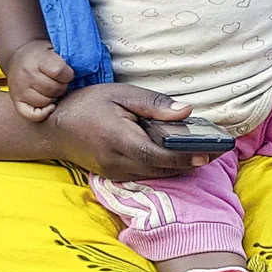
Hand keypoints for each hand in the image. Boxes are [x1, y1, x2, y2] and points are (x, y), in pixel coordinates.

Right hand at [5, 40, 73, 121]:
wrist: (18, 56)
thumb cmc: (42, 55)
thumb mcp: (53, 50)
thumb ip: (65, 60)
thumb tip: (84, 70)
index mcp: (37, 59)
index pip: (59, 71)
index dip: (68, 75)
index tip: (68, 74)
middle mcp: (26, 75)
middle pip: (53, 89)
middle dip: (62, 87)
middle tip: (60, 83)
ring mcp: (19, 89)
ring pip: (44, 102)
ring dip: (53, 99)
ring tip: (53, 91)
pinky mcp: (16, 101)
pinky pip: (31, 115)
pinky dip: (42, 114)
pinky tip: (49, 106)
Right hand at [41, 84, 221, 180]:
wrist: (54, 127)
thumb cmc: (88, 105)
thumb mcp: (121, 94)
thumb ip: (154, 104)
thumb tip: (186, 112)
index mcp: (119, 139)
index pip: (158, 155)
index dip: (185, 157)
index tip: (209, 153)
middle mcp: (117, 162)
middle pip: (162, 169)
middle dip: (190, 162)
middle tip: (217, 151)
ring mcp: (115, 173)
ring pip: (156, 175)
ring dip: (179, 167)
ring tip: (204, 152)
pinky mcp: (115, 177)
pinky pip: (145, 175)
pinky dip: (163, 167)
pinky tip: (178, 156)